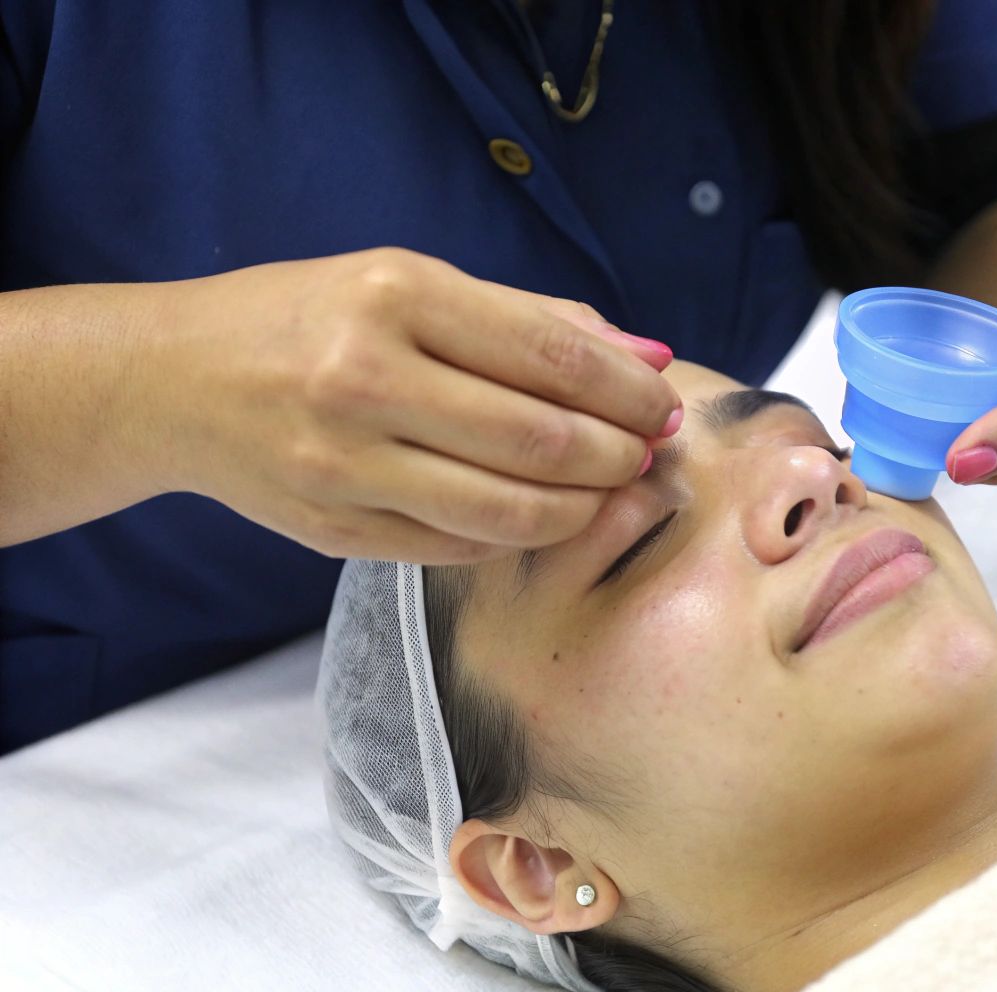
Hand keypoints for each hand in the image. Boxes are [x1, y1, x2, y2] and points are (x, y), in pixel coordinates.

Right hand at [157, 248, 680, 562]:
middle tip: (647, 453)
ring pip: (510, 510)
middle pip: (541, 441)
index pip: (552, 357)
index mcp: (394, 297)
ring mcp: (345, 463)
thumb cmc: (314, 319)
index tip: (664, 406)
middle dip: (619, 454)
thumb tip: (648, 355)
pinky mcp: (335, 530)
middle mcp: (365, 379)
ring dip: (585, 506)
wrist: (176, 381)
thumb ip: (532, 321)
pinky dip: (520, 534)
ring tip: (610, 488)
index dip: (628, 391)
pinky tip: (545, 512)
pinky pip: (461, 545)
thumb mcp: (414, 285)